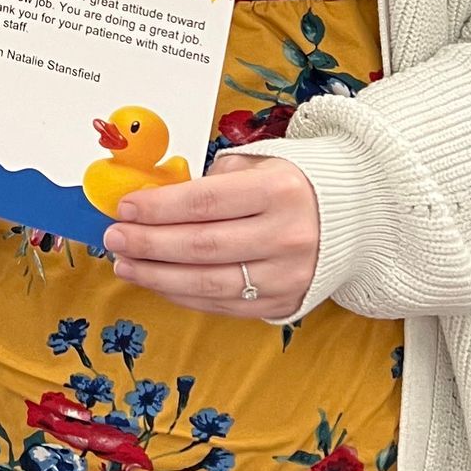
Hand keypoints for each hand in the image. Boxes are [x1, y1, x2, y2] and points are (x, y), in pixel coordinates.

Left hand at [102, 150, 319, 322]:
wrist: (356, 217)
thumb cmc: (293, 184)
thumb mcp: (259, 164)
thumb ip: (210, 180)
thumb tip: (153, 201)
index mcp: (279, 191)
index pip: (204, 203)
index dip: (158, 208)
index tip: (124, 208)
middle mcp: (287, 236)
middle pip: (201, 247)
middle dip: (149, 244)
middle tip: (114, 238)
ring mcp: (287, 275)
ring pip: (208, 284)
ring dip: (157, 276)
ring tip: (126, 265)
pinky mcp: (284, 303)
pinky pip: (222, 305)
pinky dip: (183, 296)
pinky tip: (157, 282)